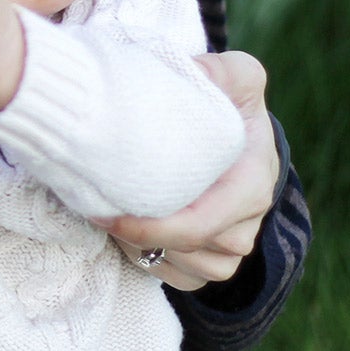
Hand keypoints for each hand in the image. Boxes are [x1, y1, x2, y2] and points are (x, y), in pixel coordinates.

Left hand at [103, 52, 280, 291]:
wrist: (237, 136)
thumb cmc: (232, 105)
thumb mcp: (237, 77)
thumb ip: (224, 71)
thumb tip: (195, 73)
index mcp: (252, 184)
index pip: (201, 223)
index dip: (152, 226)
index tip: (108, 214)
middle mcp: (247, 223)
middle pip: (187, 248)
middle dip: (139, 236)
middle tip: (98, 211)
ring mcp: (233, 248)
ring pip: (184, 268)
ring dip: (143, 250)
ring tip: (112, 220)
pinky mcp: (216, 262)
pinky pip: (182, 279)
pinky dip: (153, 264)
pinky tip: (130, 238)